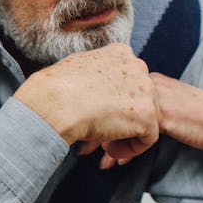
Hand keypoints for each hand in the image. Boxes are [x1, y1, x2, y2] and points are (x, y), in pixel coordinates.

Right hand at [13, 43, 158, 162]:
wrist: (54, 104)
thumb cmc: (54, 90)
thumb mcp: (79, 67)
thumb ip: (98, 73)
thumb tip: (98, 86)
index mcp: (120, 52)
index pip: (129, 81)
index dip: (117, 102)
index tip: (101, 114)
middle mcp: (137, 66)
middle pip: (141, 99)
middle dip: (124, 118)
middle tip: (103, 131)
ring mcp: (145, 89)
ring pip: (147, 118)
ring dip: (127, 134)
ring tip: (104, 144)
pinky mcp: (147, 114)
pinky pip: (148, 138)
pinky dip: (131, 149)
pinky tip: (110, 150)